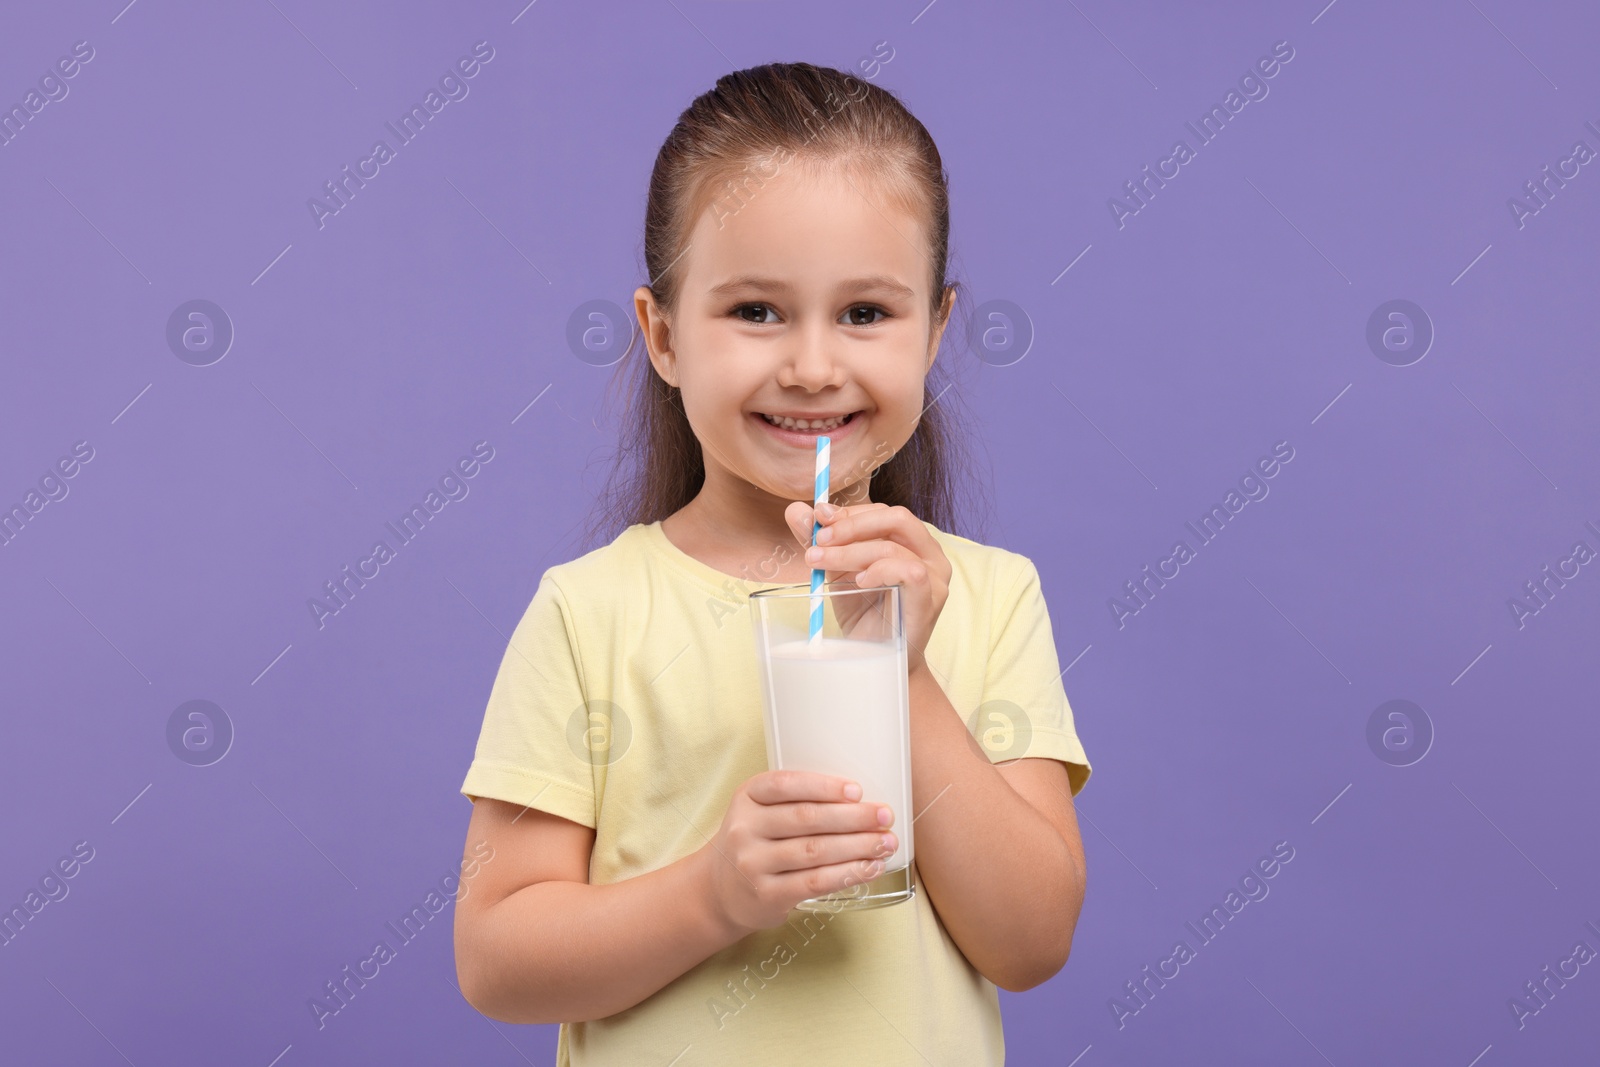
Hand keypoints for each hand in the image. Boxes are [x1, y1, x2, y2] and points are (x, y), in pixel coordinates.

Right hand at [704, 770, 897, 935]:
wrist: (718, 891)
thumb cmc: (753, 843)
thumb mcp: (758, 811)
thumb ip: (794, 801)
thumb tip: (859, 799)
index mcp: (746, 797)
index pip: (786, 785)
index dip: (824, 786)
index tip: (857, 790)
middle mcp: (745, 829)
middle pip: (807, 818)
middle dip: (853, 817)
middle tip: (885, 816)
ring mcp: (753, 864)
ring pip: (815, 851)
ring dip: (858, 846)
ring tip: (885, 843)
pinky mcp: (767, 895)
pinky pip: (815, 882)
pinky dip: (847, 874)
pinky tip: (869, 868)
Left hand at [784, 501, 950, 674]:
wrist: (877, 660)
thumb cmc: (863, 614)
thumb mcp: (836, 572)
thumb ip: (820, 542)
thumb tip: (795, 511)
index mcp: (911, 541)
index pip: (883, 512)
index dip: (851, 511)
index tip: (819, 517)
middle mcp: (929, 553)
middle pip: (895, 517)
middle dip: (852, 524)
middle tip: (819, 539)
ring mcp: (935, 575)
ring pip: (892, 546)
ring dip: (850, 551)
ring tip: (820, 563)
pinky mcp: (931, 597)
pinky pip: (908, 571)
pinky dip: (879, 570)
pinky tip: (858, 582)